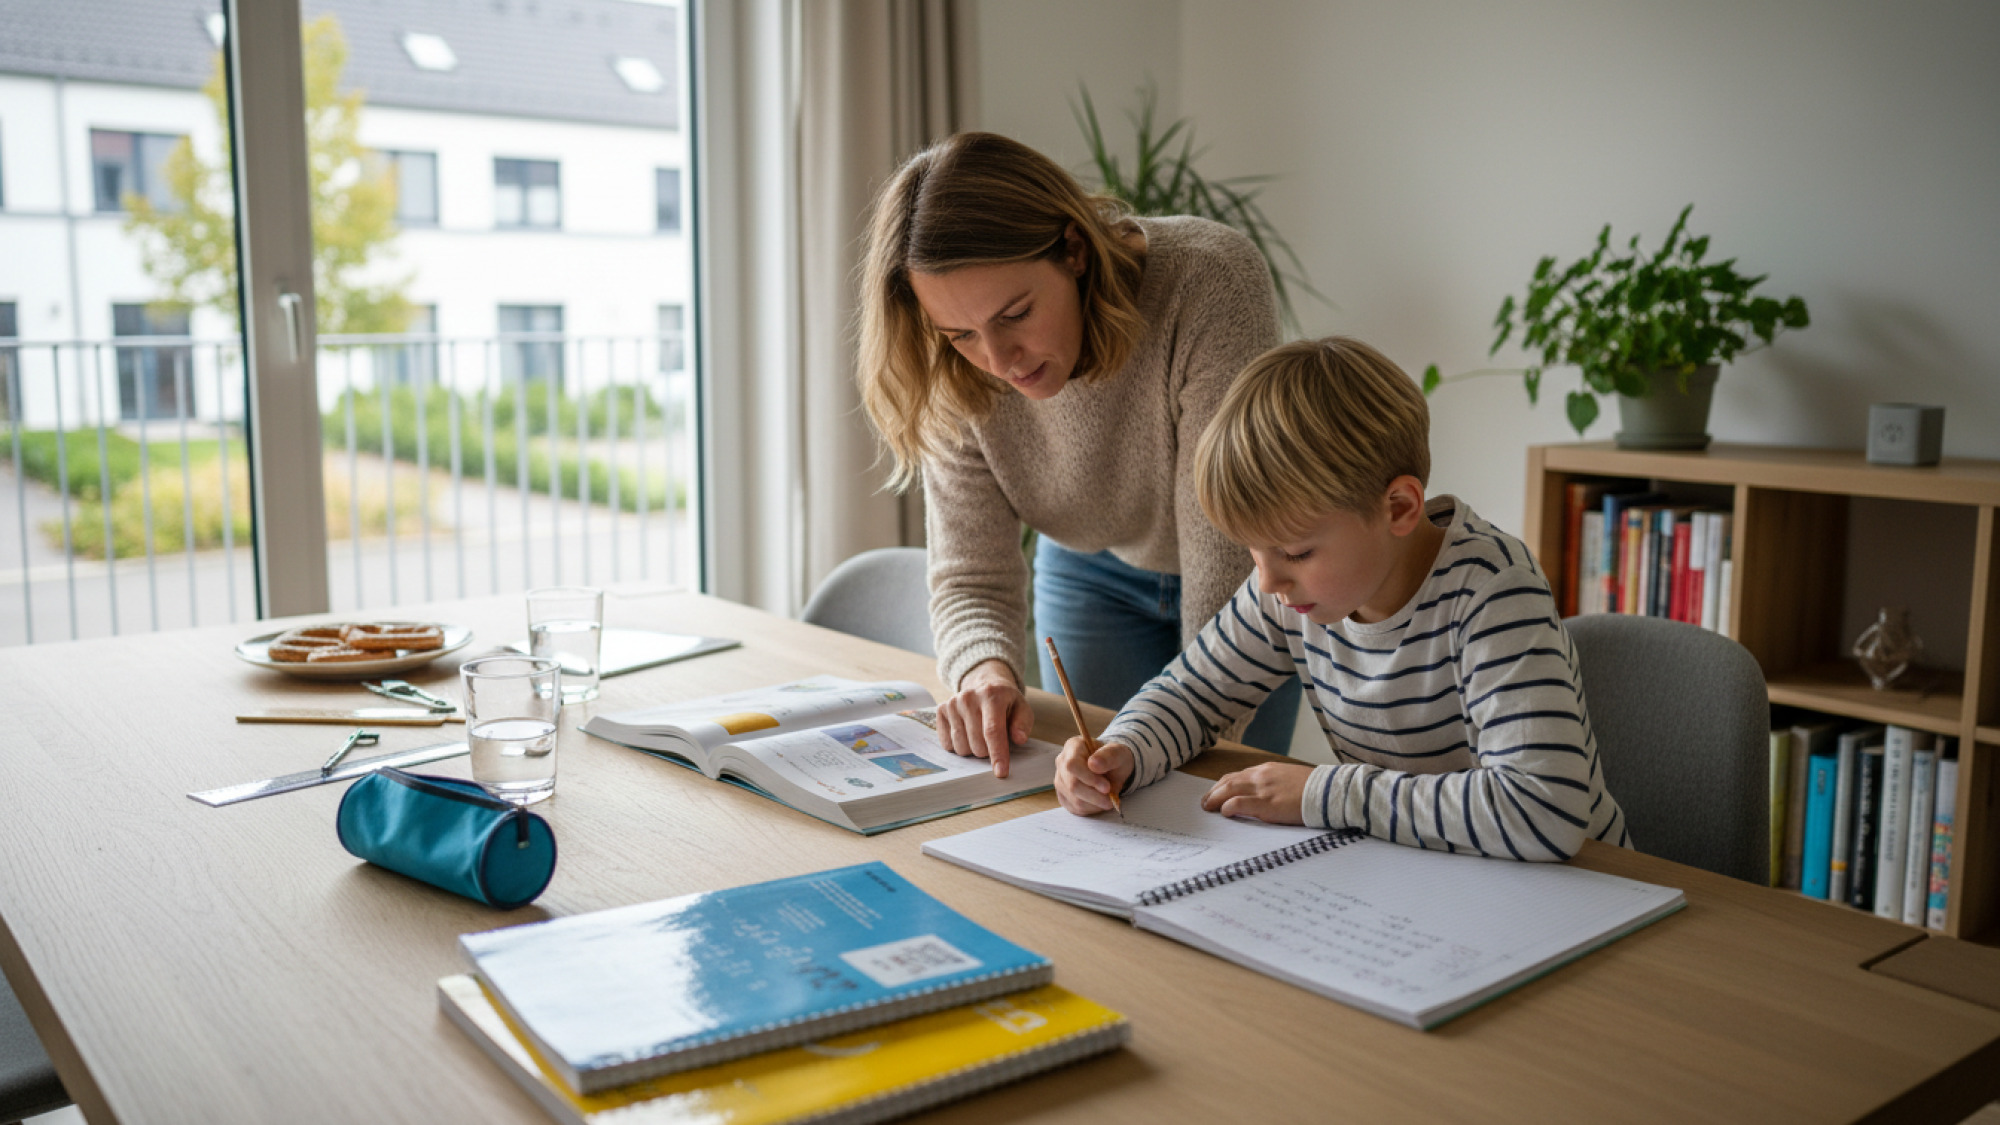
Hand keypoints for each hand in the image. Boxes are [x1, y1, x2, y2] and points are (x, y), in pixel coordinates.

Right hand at [937, 660, 1031, 777]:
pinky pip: (947, 744)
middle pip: (977, 744)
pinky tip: (966, 733)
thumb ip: (1022, 724)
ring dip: (972, 750)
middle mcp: (969, 697)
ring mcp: (952, 703)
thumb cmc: (1006, 703)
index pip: (993, 730)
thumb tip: (1019, 739)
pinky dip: (959, 746)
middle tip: (993, 741)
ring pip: (961, 747)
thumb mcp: (1022, 709)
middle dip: (987, 752)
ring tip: (979, 735)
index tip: (1001, 773)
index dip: (997, 754)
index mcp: (992, 695)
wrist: (984, 684)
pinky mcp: (941, 710)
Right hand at [1056, 738, 1132, 816]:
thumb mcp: (1118, 753)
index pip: (1072, 765)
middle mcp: (1062, 762)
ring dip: (1095, 803)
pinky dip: (1091, 809)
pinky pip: (1075, 808)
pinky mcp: (1063, 795)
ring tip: (1107, 798)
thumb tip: (1093, 764)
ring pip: (1074, 799)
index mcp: (1073, 746)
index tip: (1107, 787)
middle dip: (1094, 795)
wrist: (1112, 768)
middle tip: (1110, 798)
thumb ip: (1108, 756)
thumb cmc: (1114, 758)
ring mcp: (1060, 780)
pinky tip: (1099, 801)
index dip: (1088, 778)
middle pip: (1072, 785)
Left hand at [1200, 763, 1311, 823]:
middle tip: (1205, 802)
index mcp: (1267, 770)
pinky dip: (1228, 807)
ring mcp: (1262, 789)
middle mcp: (1261, 776)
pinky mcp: (1266, 804)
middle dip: (1213, 792)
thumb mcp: (1290, 779)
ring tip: (1207, 808)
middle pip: (1228, 781)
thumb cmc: (1314, 788)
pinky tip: (1224, 813)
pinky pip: (1239, 803)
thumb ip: (1274, 784)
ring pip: (1228, 790)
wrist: (1328, 791)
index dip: (1223, 785)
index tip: (1215, 793)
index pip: (1237, 775)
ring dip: (1214, 799)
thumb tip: (1265, 795)